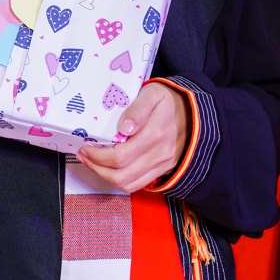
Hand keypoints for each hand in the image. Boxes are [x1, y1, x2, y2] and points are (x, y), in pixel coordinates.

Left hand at [75, 81, 191, 192]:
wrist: (195, 113)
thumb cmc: (169, 100)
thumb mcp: (153, 94)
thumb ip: (138, 109)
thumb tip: (123, 128)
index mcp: (155, 133)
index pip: (121, 155)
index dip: (98, 156)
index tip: (85, 146)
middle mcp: (159, 154)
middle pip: (121, 174)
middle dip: (97, 167)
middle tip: (84, 154)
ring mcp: (161, 165)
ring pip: (128, 184)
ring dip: (106, 176)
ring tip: (92, 162)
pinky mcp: (162, 170)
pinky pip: (138, 185)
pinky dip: (120, 180)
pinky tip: (109, 167)